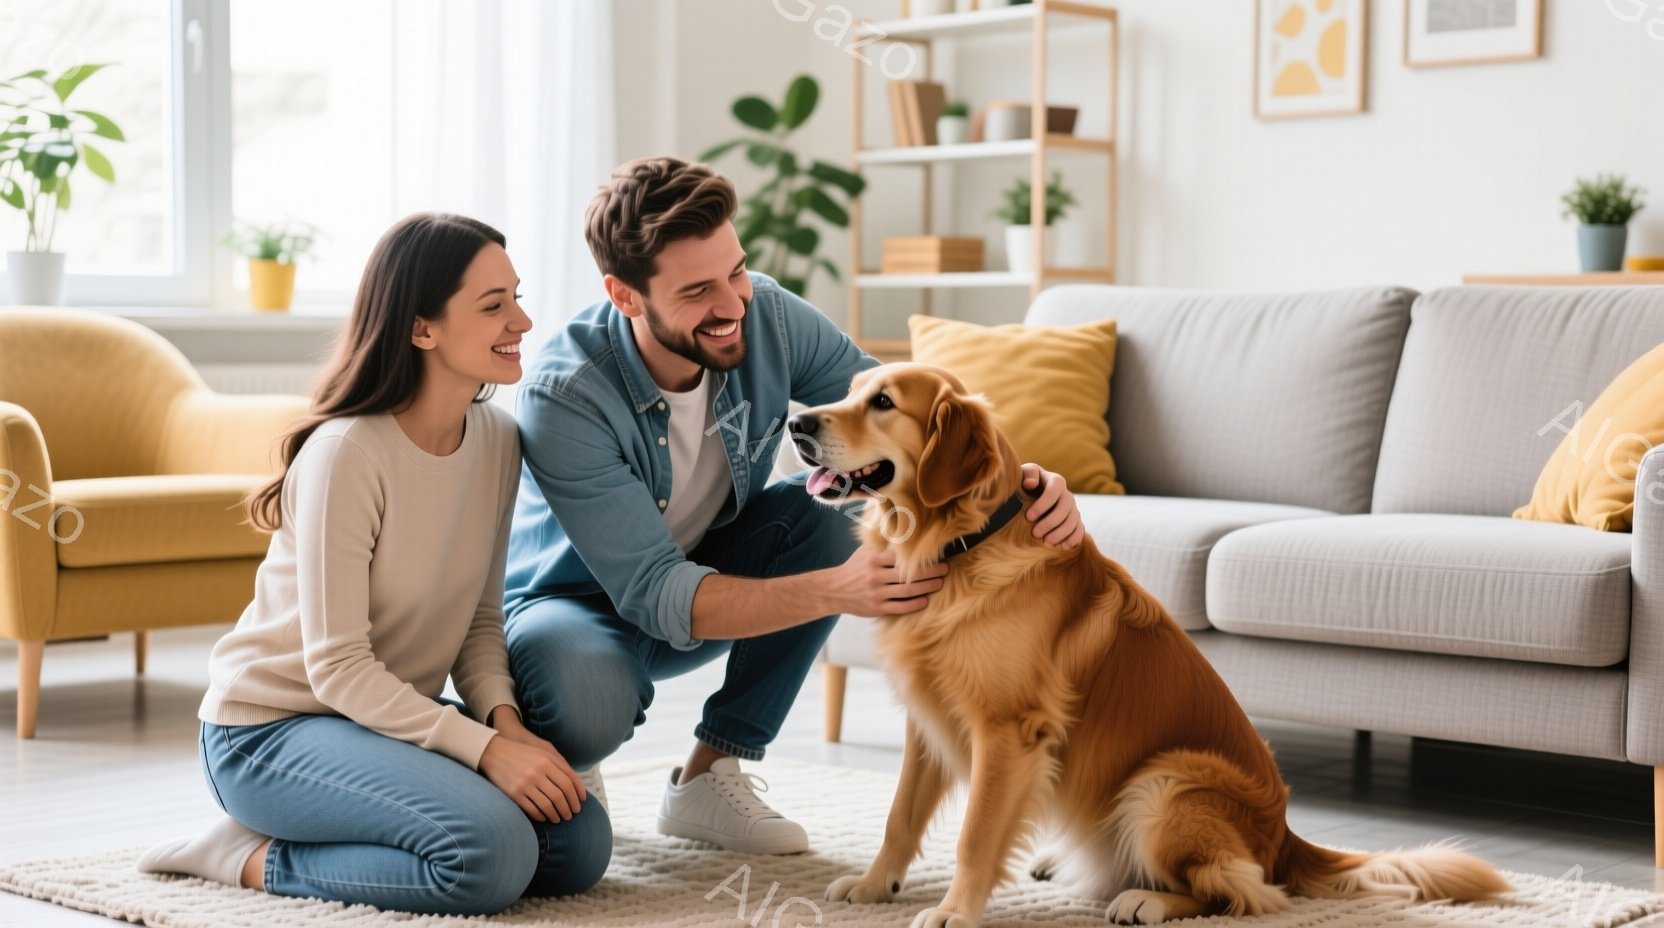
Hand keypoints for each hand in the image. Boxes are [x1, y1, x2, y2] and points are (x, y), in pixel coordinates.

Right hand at [479, 714, 586, 822]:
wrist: (494, 752)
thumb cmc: (523, 753)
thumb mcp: (543, 752)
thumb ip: (560, 765)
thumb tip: (576, 784)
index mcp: (547, 761)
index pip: (569, 781)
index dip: (577, 794)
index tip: (581, 803)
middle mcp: (537, 772)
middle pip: (560, 795)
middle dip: (568, 807)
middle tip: (571, 814)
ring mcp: (525, 784)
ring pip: (548, 805)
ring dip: (556, 814)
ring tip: (559, 818)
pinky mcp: (514, 794)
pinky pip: (532, 810)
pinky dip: (541, 816)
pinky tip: (545, 818)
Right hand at [826, 544, 948, 615]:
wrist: (834, 590)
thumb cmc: (855, 567)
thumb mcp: (865, 551)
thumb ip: (883, 545)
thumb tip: (905, 530)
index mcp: (874, 559)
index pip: (902, 557)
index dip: (920, 557)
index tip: (937, 554)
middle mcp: (875, 576)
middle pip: (908, 574)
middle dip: (930, 572)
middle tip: (945, 569)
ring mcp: (876, 593)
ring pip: (907, 591)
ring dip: (926, 587)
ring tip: (940, 583)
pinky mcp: (876, 608)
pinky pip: (899, 607)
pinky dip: (914, 604)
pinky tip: (925, 600)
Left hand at [1021, 463, 1083, 548]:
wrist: (1032, 495)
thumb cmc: (1026, 484)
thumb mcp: (1024, 474)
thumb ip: (1028, 474)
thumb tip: (1030, 484)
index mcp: (1056, 482)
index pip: (1053, 491)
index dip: (1042, 505)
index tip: (1028, 517)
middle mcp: (1067, 495)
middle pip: (1064, 509)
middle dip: (1050, 523)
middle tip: (1036, 533)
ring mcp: (1073, 509)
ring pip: (1073, 521)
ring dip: (1061, 533)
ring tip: (1046, 543)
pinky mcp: (1075, 522)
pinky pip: (1080, 530)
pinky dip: (1074, 539)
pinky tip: (1063, 547)